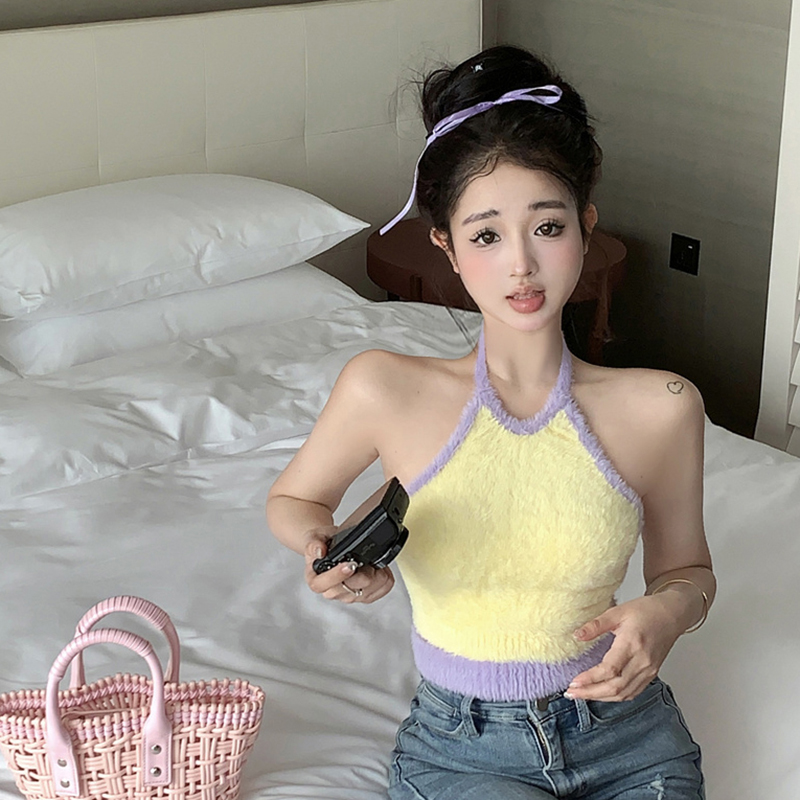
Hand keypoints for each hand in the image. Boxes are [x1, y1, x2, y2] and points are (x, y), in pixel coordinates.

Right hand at [303, 527, 394, 603]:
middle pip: (350, 590)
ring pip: (368, 591)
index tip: (349, 565)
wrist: (332, 547)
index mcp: (316, 580)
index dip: (337, 576)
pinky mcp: (365, 596)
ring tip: (370, 561)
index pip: (323, 585)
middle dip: (361, 572)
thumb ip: (314, 543)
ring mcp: (349, 596)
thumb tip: (319, 551)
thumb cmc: (323, 544)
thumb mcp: (314, 537)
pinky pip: (381, 590)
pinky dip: (384, 578)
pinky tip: (378, 568)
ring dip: (374, 575)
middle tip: (364, 559)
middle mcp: (332, 592)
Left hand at [564, 594, 684, 701]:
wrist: (671, 615)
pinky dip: (616, 696)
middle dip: (591, 693)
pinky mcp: (651, 674)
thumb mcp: (618, 611)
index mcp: (632, 644)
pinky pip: (633, 692)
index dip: (590, 679)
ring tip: (582, 695)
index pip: (609, 669)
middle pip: (615, 687)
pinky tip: (602, 694)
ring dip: (601, 698)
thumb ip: (596, 625)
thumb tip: (577, 635)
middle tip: (572, 693)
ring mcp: (649, 670)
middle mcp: (642, 661)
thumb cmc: (647, 611)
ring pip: (624, 693)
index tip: (574, 682)